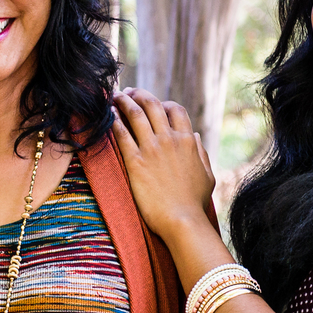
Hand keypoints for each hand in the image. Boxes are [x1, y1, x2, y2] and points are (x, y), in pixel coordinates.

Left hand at [109, 89, 216, 241]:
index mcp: (188, 141)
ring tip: (113, 96)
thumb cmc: (195, 203)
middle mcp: (170, 140)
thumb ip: (201, 153)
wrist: (182, 221)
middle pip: (152, 105)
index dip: (163, 103)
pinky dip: (113, 120)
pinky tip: (106, 115)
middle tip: (128, 92)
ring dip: (123, 101)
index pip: (175, 109)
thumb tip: (195, 136)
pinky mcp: (135, 162)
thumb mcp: (207, 175)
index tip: (153, 104)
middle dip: (138, 94)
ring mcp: (152, 149)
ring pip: (135, 114)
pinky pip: (121, 134)